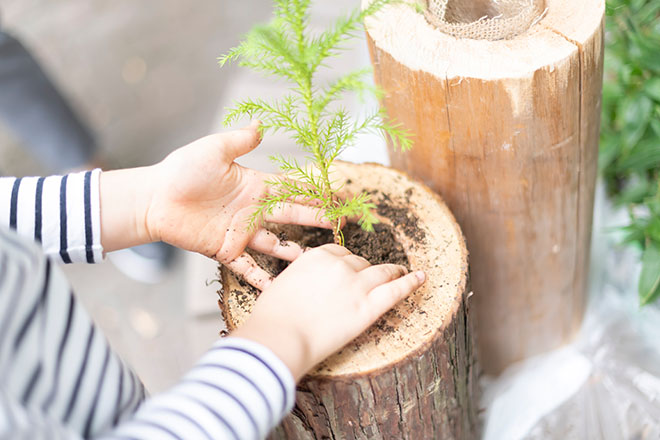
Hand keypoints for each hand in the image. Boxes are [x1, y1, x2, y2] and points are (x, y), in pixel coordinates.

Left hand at [100, 122, 331, 287]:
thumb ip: (239, 141)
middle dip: (320, 219)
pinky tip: (277, 289)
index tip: (342, 196)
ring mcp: (242, 232)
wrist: (154, 199)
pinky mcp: (226, 250)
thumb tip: (261, 125)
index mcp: (256, 186)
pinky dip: (261, 279)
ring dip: (297, 252)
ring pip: (277, 244)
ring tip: (320, 261)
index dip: (318, 192)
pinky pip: (247, 267)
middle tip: (345, 224)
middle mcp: (254, 210)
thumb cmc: (182, 171)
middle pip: (294, 216)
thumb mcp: (214, 150)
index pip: (294, 189)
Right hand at [232, 244, 425, 380]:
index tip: (347, 270)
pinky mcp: (369, 307)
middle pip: (359, 262)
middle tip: (367, 282)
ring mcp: (356, 285)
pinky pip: (395, 290)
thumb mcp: (281, 285)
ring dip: (393, 271)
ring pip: (381, 272)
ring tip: (401, 272)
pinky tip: (421, 278)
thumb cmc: (271, 318)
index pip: (338, 252)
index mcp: (316, 257)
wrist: (278, 337)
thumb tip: (305, 285)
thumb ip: (300, 279)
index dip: (345, 262)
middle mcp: (338, 265)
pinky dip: (411, 282)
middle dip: (363, 271)